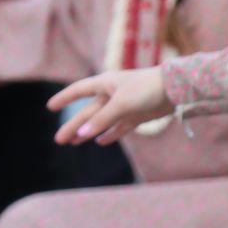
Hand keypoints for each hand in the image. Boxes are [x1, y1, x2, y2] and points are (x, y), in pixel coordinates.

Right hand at [48, 68, 172, 144]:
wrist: (176, 89)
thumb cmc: (146, 89)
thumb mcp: (120, 104)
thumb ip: (101, 120)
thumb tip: (82, 135)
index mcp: (104, 84)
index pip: (78, 90)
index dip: (65, 98)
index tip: (50, 107)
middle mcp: (112, 94)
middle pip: (88, 112)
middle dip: (74, 125)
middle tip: (59, 139)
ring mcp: (124, 106)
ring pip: (101, 122)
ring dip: (88, 132)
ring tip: (74, 143)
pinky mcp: (136, 116)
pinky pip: (118, 127)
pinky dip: (109, 134)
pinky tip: (100, 142)